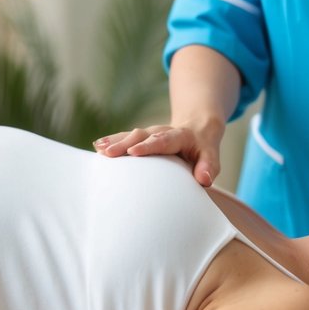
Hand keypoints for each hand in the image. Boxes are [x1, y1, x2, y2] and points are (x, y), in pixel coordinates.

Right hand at [93, 123, 222, 186]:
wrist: (197, 130)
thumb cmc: (203, 149)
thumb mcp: (211, 156)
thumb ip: (208, 167)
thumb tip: (204, 180)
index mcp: (180, 136)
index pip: (163, 140)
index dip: (149, 145)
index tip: (134, 152)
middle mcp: (162, 132)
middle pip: (142, 136)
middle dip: (125, 144)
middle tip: (109, 153)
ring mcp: (150, 133)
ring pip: (131, 135)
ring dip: (115, 142)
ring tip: (99, 149)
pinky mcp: (142, 137)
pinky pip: (126, 137)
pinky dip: (112, 141)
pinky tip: (97, 146)